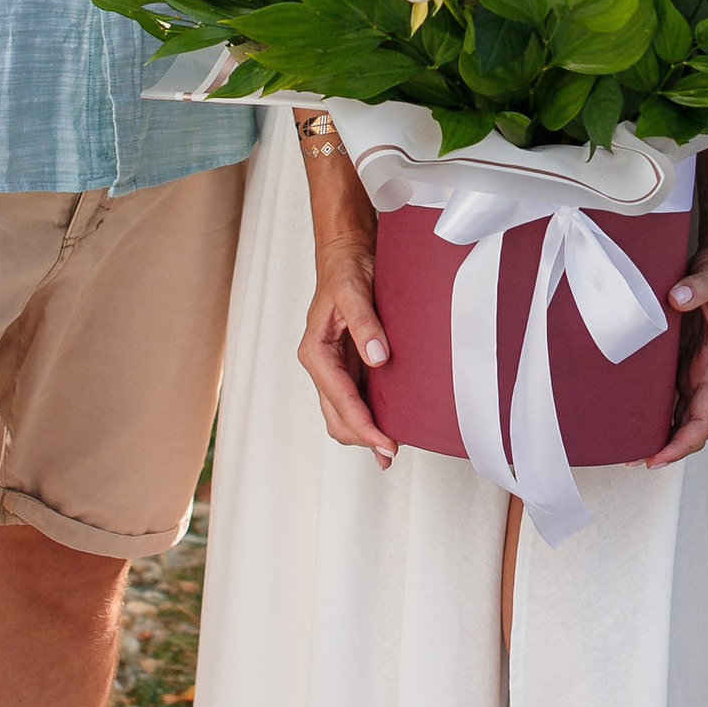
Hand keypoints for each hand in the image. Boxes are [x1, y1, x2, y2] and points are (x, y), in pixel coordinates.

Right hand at [298, 232, 397, 462]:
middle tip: (392, 451)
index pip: (340, 400)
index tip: (386, 443)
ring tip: (389, 450)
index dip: (364, 426)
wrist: (347, 255)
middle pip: (336, 417)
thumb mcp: (355, 291)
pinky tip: (385, 428)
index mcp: (316, 352)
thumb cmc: (346, 270)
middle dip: (362, 437)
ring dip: (363, 433)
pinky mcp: (348, 365)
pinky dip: (367, 417)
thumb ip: (366, 324)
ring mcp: (334, 368)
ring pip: (342, 414)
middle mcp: (321, 365)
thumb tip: (378, 358)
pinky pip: (354, 400)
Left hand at [649, 139, 707, 467]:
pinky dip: (653, 408)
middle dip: (667, 446)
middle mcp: (705, 369)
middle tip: (633, 458)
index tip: (659, 456)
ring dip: (658, 431)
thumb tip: (678, 297)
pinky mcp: (680, 355)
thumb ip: (699, 286)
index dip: (684, 440)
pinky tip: (631, 413)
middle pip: (690, 422)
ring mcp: (692, 364)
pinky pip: (668, 391)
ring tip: (626, 445)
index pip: (705, 415)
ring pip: (678, 411)